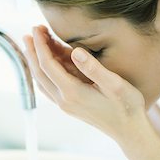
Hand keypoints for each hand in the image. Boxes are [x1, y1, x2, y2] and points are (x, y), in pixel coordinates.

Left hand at [23, 26, 146, 143]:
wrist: (129, 131)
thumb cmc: (126, 107)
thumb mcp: (115, 84)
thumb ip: (93, 68)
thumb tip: (75, 51)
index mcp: (72, 92)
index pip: (47, 65)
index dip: (40, 45)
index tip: (36, 28)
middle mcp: (64, 100)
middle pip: (39, 72)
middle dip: (33, 51)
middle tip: (31, 31)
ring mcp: (66, 105)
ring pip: (43, 80)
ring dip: (36, 62)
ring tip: (35, 43)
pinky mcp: (70, 106)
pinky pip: (50, 87)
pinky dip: (44, 72)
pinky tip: (48, 63)